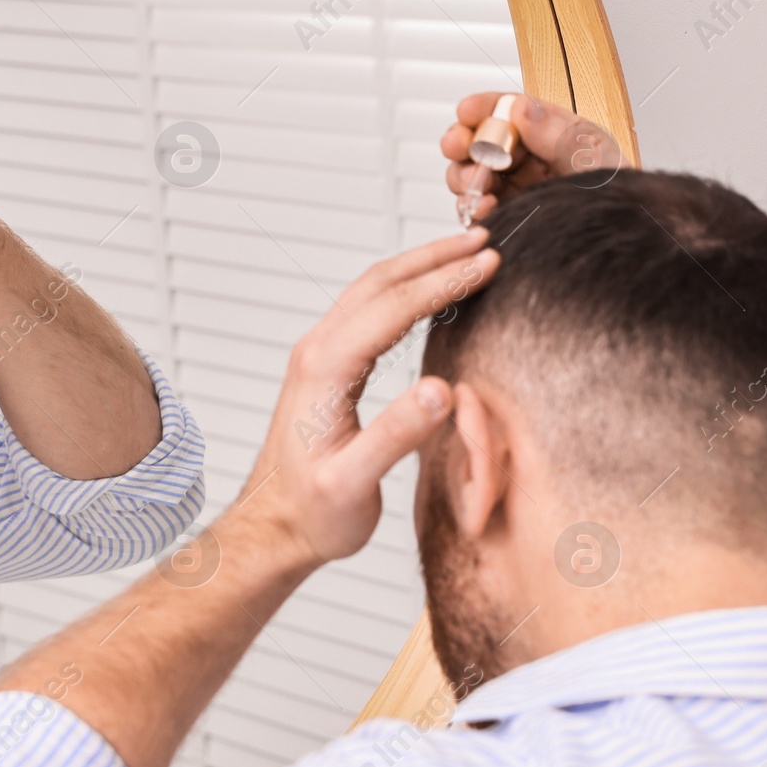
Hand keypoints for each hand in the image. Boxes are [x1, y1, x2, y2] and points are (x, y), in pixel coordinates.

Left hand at [228, 228, 499, 565]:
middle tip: (488, 239)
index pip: (392, 308)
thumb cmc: (312, 512)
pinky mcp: (326, 367)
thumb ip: (395, 436)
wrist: (274, 526)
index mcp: (324, 370)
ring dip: (419, 266)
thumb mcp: (354, 484)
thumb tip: (442, 387)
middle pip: (379, 284)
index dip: (444, 281)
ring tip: (466, 251)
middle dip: (434, 257)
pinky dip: (404, 289)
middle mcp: (316, 352)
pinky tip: (430, 292)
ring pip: (371, 291)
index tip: (491, 262)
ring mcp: (318, 356)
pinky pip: (368, 311)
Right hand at [441, 92, 624, 221]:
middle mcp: (527, 161)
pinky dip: (471, 207)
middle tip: (459, 145)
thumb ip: (557, 133)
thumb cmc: (617, 202)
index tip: (467, 109)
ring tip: (476, 183)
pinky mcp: (504, 218)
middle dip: (464, 141)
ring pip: (471, 175)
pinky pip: (475, 209)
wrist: (616, 246)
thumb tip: (522, 108)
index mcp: (550, 136)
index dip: (485, 107)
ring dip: (465, 175)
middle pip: (481, 142)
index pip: (511, 112)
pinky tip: (483, 206)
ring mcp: (513, 191)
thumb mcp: (594, 159)